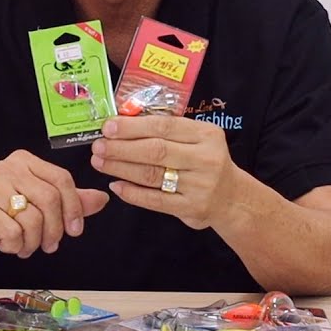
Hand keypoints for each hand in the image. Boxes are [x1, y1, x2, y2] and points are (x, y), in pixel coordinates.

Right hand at [0, 150, 109, 258]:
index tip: (75, 230)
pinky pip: (14, 232)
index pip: (61, 179)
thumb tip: (102, 198)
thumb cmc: (5, 214)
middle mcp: (8, 167)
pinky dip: (15, 246)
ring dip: (33, 242)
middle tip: (50, 245)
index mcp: (25, 161)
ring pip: (33, 218)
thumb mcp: (40, 205)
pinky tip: (8, 244)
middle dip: (55, 230)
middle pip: (50, 199)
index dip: (74, 207)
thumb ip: (70, 200)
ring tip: (25, 245)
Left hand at [90, 116, 247, 228]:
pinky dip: (132, 193)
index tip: (108, 127)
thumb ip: (167, 131)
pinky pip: (155, 200)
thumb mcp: (196, 140)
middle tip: (98, 146)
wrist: (233, 198)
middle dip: (121, 148)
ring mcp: (200, 185)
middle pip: (155, 150)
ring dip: (120, 168)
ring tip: (99, 162)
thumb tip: (122, 123)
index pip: (164, 126)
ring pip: (152, 175)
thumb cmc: (205, 162)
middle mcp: (206, 158)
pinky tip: (116, 185)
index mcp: (206, 134)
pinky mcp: (192, 207)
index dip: (133, 126)